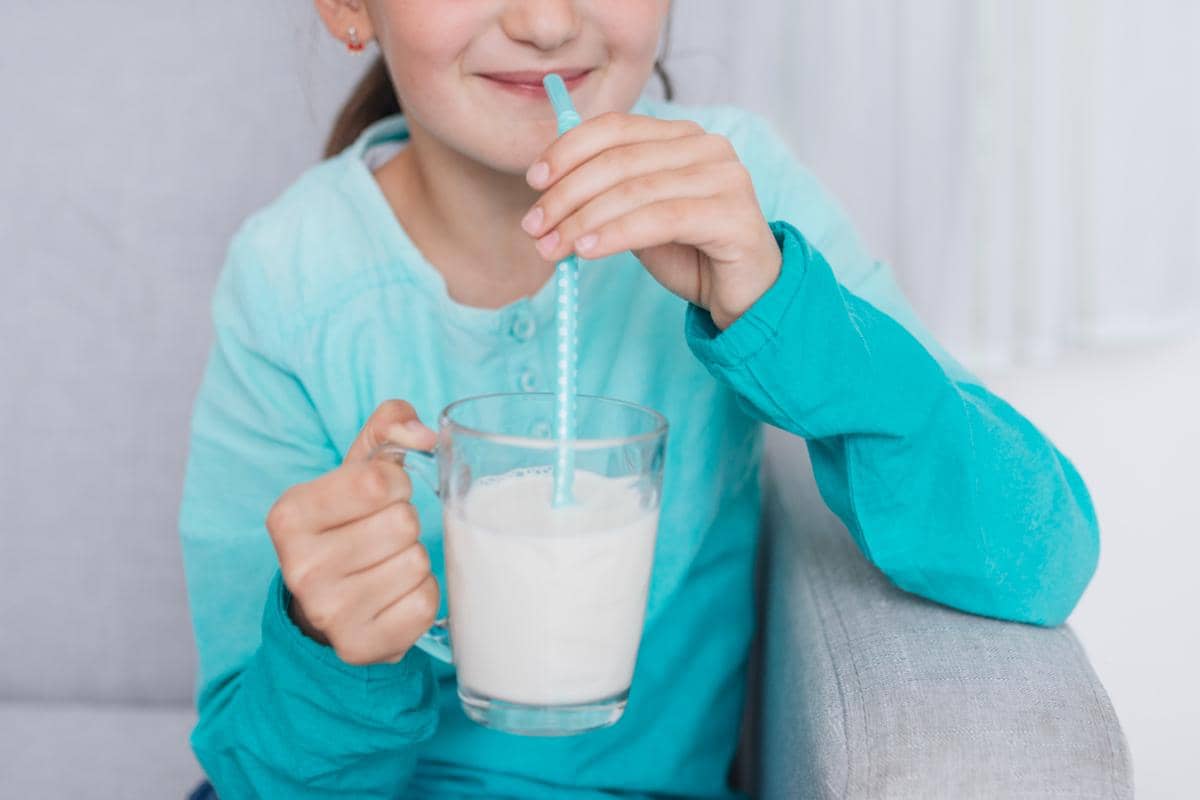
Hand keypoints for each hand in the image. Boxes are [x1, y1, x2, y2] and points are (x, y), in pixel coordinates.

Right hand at [266, 400, 439, 665]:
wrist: (325, 604)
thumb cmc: (349, 524)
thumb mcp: (357, 471)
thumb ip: (388, 428)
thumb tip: (425, 432)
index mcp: (290, 515)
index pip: (377, 481)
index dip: (395, 484)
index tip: (380, 496)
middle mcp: (300, 567)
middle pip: (402, 523)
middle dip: (404, 523)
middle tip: (381, 537)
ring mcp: (328, 613)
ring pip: (417, 562)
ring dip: (413, 559)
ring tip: (385, 565)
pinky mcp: (359, 646)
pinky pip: (425, 603)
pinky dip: (420, 594)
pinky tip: (393, 595)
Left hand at [521, 112, 781, 329]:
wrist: (743, 295)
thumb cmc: (691, 254)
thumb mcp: (638, 216)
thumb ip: (606, 194)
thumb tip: (547, 190)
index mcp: (681, 136)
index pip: (614, 128)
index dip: (568, 151)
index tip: (534, 181)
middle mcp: (706, 147)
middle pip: (619, 159)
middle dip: (566, 194)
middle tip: (533, 226)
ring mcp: (724, 177)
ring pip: (635, 191)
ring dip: (583, 220)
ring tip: (552, 246)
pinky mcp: (732, 214)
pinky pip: (660, 219)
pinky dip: (616, 234)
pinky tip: (587, 252)